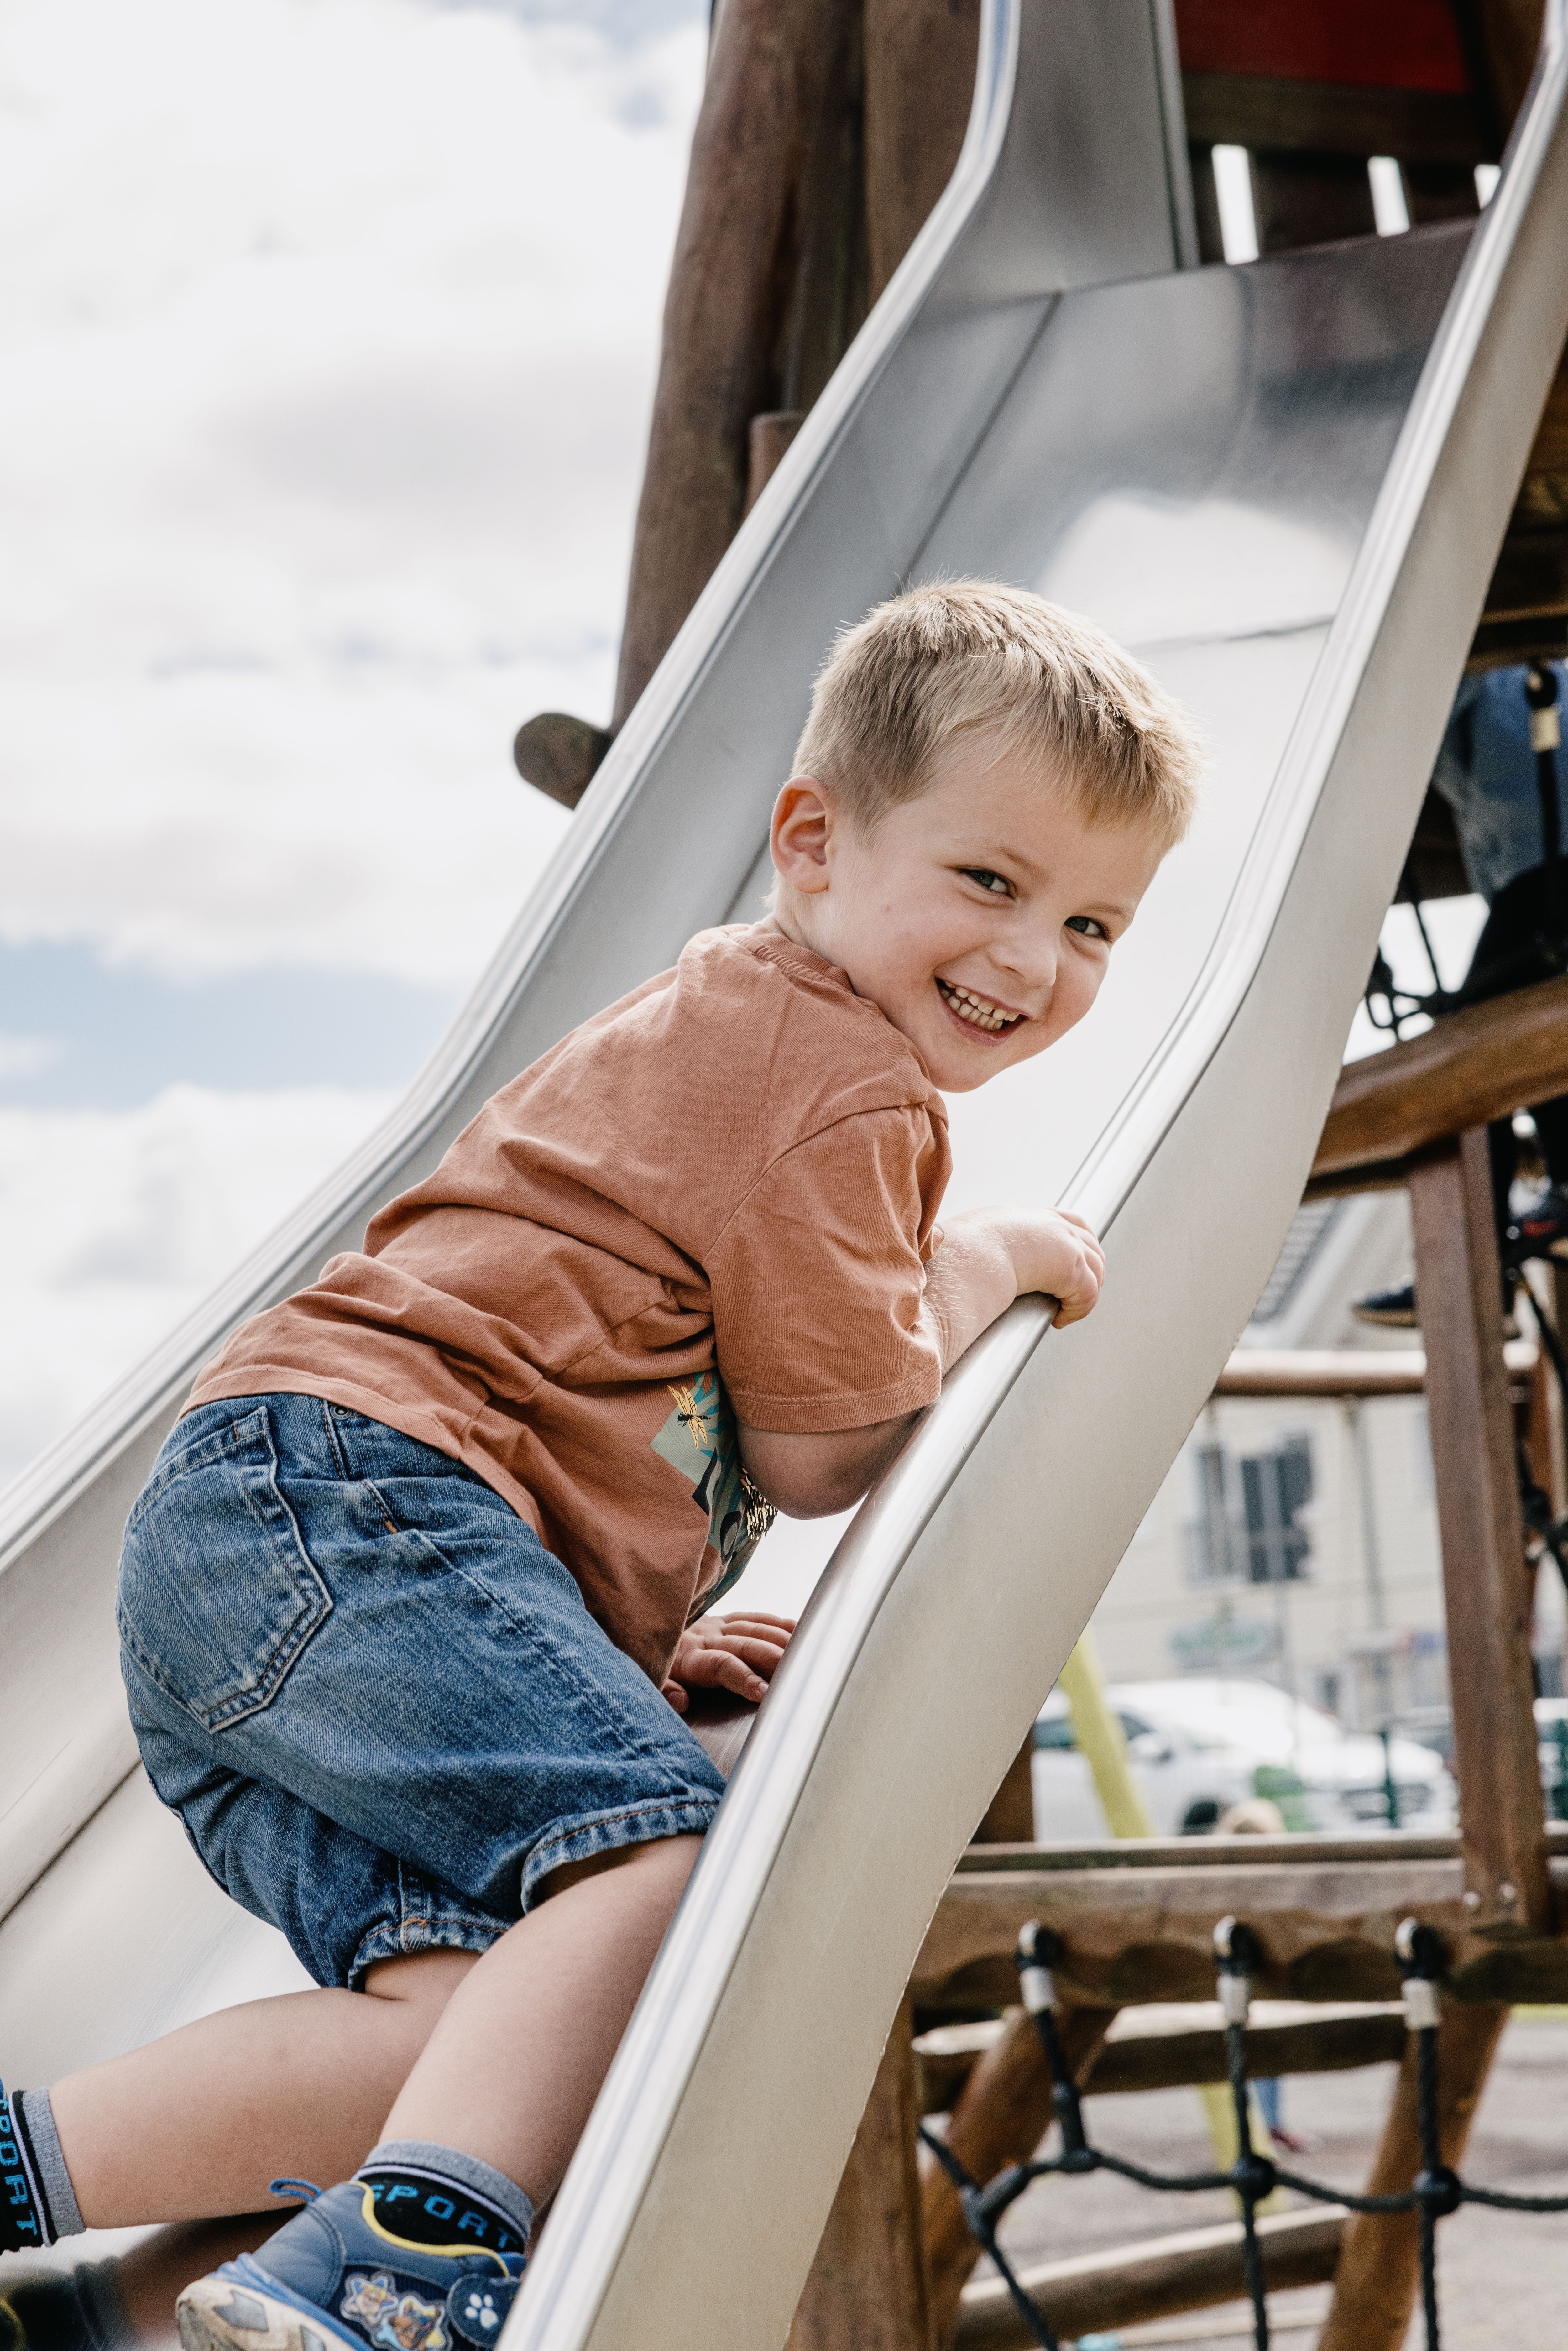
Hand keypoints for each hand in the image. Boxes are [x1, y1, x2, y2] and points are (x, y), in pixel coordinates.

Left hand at [661, 1612, 796, 1711]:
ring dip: (781, 1640)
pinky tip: (798, 1629)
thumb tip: (681, 1702)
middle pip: (745, 1645)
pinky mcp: (723, 1619)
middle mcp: (705, 1636)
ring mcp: (716, 1625)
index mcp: (688, 1656)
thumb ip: (663, 1691)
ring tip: (806, 1653)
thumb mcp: (648, 1681)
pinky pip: (753, 1618)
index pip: (721, 1665)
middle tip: (796, 1674)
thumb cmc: (649, 1662)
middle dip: (773, 1659)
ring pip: (754, 1629)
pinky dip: (777, 1623)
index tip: (764, 1692)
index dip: (744, 1678)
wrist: (640, 1625)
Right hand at [921, 1205, 1104, 1368]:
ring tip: (1065, 1310)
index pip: (1061, 1221)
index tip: (1059, 1269)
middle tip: (1070, 1295)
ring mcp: (1064, 1240)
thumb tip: (943, 1263)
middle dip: (1087, 1267)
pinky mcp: (1071, 1263)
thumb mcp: (964, 1244)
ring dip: (1085, 1291)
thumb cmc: (957, 1252)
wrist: (967, 1254)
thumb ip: (969, 1251)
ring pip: (1096, 1265)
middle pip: (1087, 1239)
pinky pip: (1089, 1291)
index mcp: (1023, 1218)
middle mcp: (1048, 1224)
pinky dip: (1079, 1309)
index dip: (1068, 1244)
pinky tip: (1058, 1320)